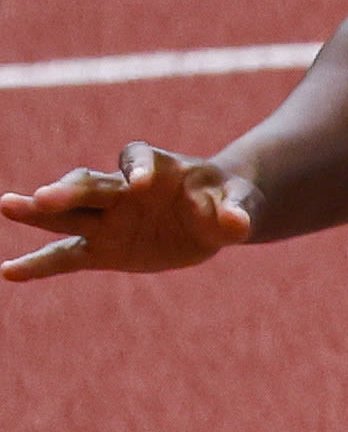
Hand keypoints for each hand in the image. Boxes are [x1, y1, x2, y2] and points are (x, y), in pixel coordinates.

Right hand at [4, 144, 257, 280]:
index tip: (138, 182)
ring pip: (69, 215)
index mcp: (155, 167)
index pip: (139, 160)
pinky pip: (66, 256)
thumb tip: (236, 223)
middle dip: (70, 190)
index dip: (137, 168)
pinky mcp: (102, 247)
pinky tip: (9, 272)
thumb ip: (236, 211)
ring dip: (39, 212)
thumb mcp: (241, 203)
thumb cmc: (228, 200)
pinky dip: (40, 264)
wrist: (215, 216)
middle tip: (45, 196)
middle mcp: (121, 188)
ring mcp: (107, 218)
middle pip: (91, 185)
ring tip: (8, 206)